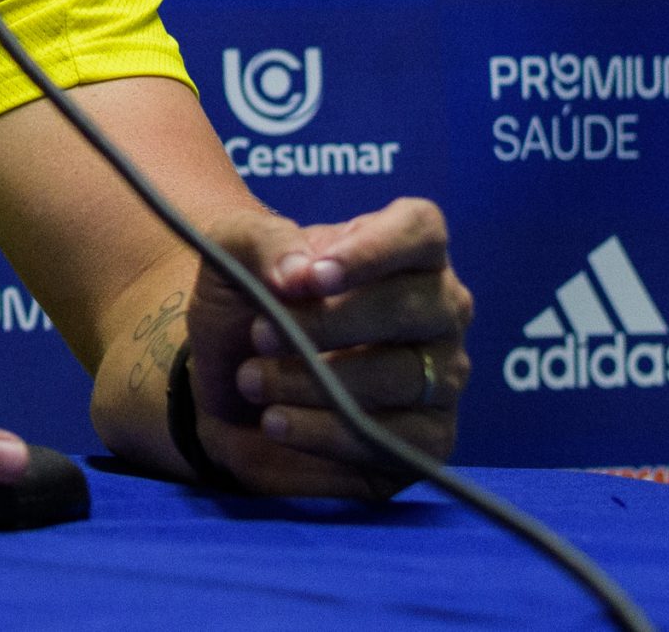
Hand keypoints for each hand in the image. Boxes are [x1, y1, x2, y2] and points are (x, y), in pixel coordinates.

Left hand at [185, 199, 471, 497]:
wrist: (227, 386)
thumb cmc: (245, 306)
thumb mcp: (233, 256)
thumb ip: (264, 245)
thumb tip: (297, 272)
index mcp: (402, 248)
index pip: (419, 230)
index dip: (372, 251)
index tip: (312, 278)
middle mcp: (437, 308)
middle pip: (412, 306)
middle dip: (328, 324)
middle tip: (260, 335)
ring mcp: (441, 375)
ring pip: (401, 377)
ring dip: (317, 381)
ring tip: (253, 381)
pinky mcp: (429, 438)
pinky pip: (395, 439)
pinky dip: (327, 431)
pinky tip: (277, 422)